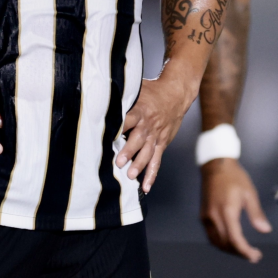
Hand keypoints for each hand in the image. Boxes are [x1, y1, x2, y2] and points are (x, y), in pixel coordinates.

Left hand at [115, 74, 193, 192]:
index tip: (108, 137)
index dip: (119, 128)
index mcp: (140, 110)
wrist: (176, 94)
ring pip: (147, 152)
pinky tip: (146, 187)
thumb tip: (102, 94)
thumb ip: (122, 96)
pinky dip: (152, 175)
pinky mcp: (162, 144)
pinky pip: (156, 161)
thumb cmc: (152, 91)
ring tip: (130, 175)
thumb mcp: (137, 90)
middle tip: (119, 162)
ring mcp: (156, 136)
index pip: (128, 120)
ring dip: (139, 165)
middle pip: (138, 139)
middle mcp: (148, 125)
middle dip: (129, 151)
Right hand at [200, 158, 271, 261]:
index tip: (256, 256)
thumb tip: (265, 230)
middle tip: (253, 255)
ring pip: (216, 242)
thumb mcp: (249, 193)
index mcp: (227, 211)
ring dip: (230, 250)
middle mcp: (214, 217)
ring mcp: (206, 217)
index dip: (245, 252)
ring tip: (243, 250)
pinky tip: (230, 242)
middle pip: (225, 244)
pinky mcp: (203, 216)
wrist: (215, 166)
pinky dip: (221, 243)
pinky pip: (211, 236)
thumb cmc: (235, 177)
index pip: (235, 240)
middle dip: (240, 253)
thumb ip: (256, 214)